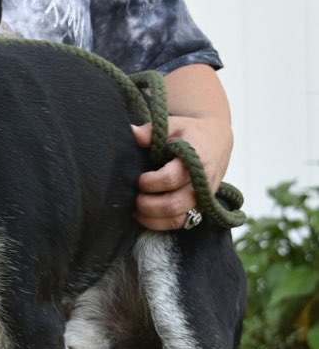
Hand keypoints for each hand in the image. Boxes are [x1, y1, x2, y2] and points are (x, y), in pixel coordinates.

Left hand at [132, 114, 233, 230]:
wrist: (216, 140)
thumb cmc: (190, 132)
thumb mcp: (174, 124)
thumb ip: (153, 130)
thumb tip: (133, 133)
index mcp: (197, 160)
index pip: (172, 178)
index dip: (151, 182)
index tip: (140, 178)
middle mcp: (203, 183)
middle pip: (173, 204)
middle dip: (148, 204)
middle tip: (134, 197)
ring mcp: (203, 198)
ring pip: (177, 218)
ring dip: (152, 218)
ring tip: (135, 210)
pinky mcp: (201, 208)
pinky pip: (180, 223)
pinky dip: (160, 224)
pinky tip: (144, 216)